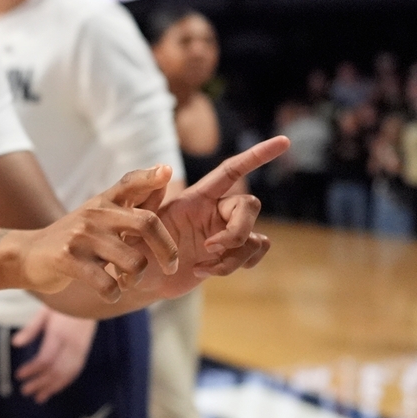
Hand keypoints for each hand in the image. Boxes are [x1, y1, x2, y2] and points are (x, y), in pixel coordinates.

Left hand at [12, 307, 95, 403]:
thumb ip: (31, 329)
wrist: (90, 298)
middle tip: (24, 391)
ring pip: (67, 374)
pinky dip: (63, 382)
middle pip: (56, 370)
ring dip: (52, 387)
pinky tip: (53, 389)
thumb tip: (15, 344)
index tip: (19, 375)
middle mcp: (72, 344)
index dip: (32, 370)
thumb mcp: (45, 311)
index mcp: (59, 333)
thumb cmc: (63, 302)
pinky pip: (75, 371)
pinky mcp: (84, 351)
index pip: (45, 359)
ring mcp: (80, 349)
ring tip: (38, 397)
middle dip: (40, 383)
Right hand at [19, 165, 179, 300]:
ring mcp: (81, 236)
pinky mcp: (68, 259)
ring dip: (138, 278)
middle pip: (146, 223)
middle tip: (171, 267)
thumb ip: (130, 203)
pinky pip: (107, 283)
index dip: (149, 177)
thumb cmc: (74, 239)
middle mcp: (94, 214)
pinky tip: (111, 293)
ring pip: (133, 261)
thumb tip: (165, 177)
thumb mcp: (98, 216)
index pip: (129, 183)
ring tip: (130, 282)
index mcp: (103, 202)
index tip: (167, 171)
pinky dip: (114, 293)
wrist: (28, 254)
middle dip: (167, 249)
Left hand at [147, 136, 288, 297]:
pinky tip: (205, 270)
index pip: (231, 170)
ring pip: (254, 236)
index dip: (256, 155)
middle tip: (210, 247)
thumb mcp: (134, 219)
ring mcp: (223, 232)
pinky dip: (234, 265)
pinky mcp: (228, 255)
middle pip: (250, 206)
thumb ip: (148, 195)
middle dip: (237, 230)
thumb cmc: (133, 244)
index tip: (284, 142)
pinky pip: (252, 254)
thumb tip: (165, 168)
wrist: (139, 276)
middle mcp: (214, 210)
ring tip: (202, 264)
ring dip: (234, 255)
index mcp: (196, 196)